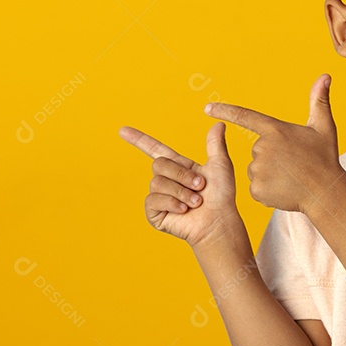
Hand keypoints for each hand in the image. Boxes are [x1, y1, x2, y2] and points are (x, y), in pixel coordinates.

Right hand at [118, 121, 243, 248]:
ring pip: (157, 182)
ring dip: (181, 191)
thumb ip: (215, 144)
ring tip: (196, 202)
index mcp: (178, 167)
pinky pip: (153, 199)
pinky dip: (171, 203)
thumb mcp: (220, 165)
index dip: (139, 139)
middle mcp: (167, 180)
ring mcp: (159, 197)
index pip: (154, 149)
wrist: (218, 221)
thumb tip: (219, 123)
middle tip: (201, 187)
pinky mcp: (154, 213)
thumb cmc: (222, 196)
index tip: (122, 130)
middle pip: (159, 164)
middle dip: (182, 175)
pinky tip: (183, 210)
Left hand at [204, 74, 343, 214]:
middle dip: (271, 158)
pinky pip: (257, 188)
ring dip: (270, 175)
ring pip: (256, 170)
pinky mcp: (257, 188)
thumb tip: (326, 75)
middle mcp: (262, 147)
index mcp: (275, 130)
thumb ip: (319, 101)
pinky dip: (268, 190)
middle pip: (258, 150)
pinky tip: (285, 190)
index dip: (225, 111)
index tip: (207, 108)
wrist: (326, 192)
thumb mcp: (324, 127)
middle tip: (293, 164)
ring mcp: (258, 169)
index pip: (244, 116)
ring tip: (290, 178)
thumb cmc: (325, 159)